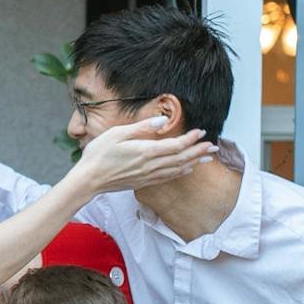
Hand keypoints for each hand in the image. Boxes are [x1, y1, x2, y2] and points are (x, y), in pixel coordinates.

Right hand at [74, 117, 212, 194]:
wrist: (89, 180)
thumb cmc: (99, 154)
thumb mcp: (117, 133)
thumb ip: (142, 127)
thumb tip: (162, 121)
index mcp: (145, 151)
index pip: (176, 145)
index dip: (191, 139)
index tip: (201, 131)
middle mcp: (150, 165)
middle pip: (181, 158)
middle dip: (199, 151)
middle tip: (214, 146)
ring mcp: (148, 176)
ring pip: (177, 169)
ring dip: (194, 162)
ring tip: (207, 157)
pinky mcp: (144, 182)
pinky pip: (168, 177)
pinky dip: (181, 172)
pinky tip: (187, 169)